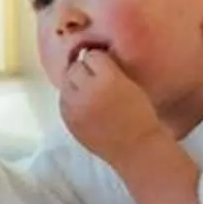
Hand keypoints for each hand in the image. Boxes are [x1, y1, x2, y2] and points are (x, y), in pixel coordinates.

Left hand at [58, 46, 168, 164]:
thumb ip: (110, 68)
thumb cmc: (140, 115)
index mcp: (108, 78)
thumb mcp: (130, 83)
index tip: (107, 68)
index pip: (92, 55)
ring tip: (89, 94)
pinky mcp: (68, 120)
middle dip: (85, 71)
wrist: (136, 148)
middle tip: (96, 81)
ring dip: (75, 84)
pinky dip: (71, 100)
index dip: (100, 61)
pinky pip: (63, 101)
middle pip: (75, 67)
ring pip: (65, 82)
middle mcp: (88, 89)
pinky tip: (84, 107)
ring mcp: (75, 106)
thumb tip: (89, 55)